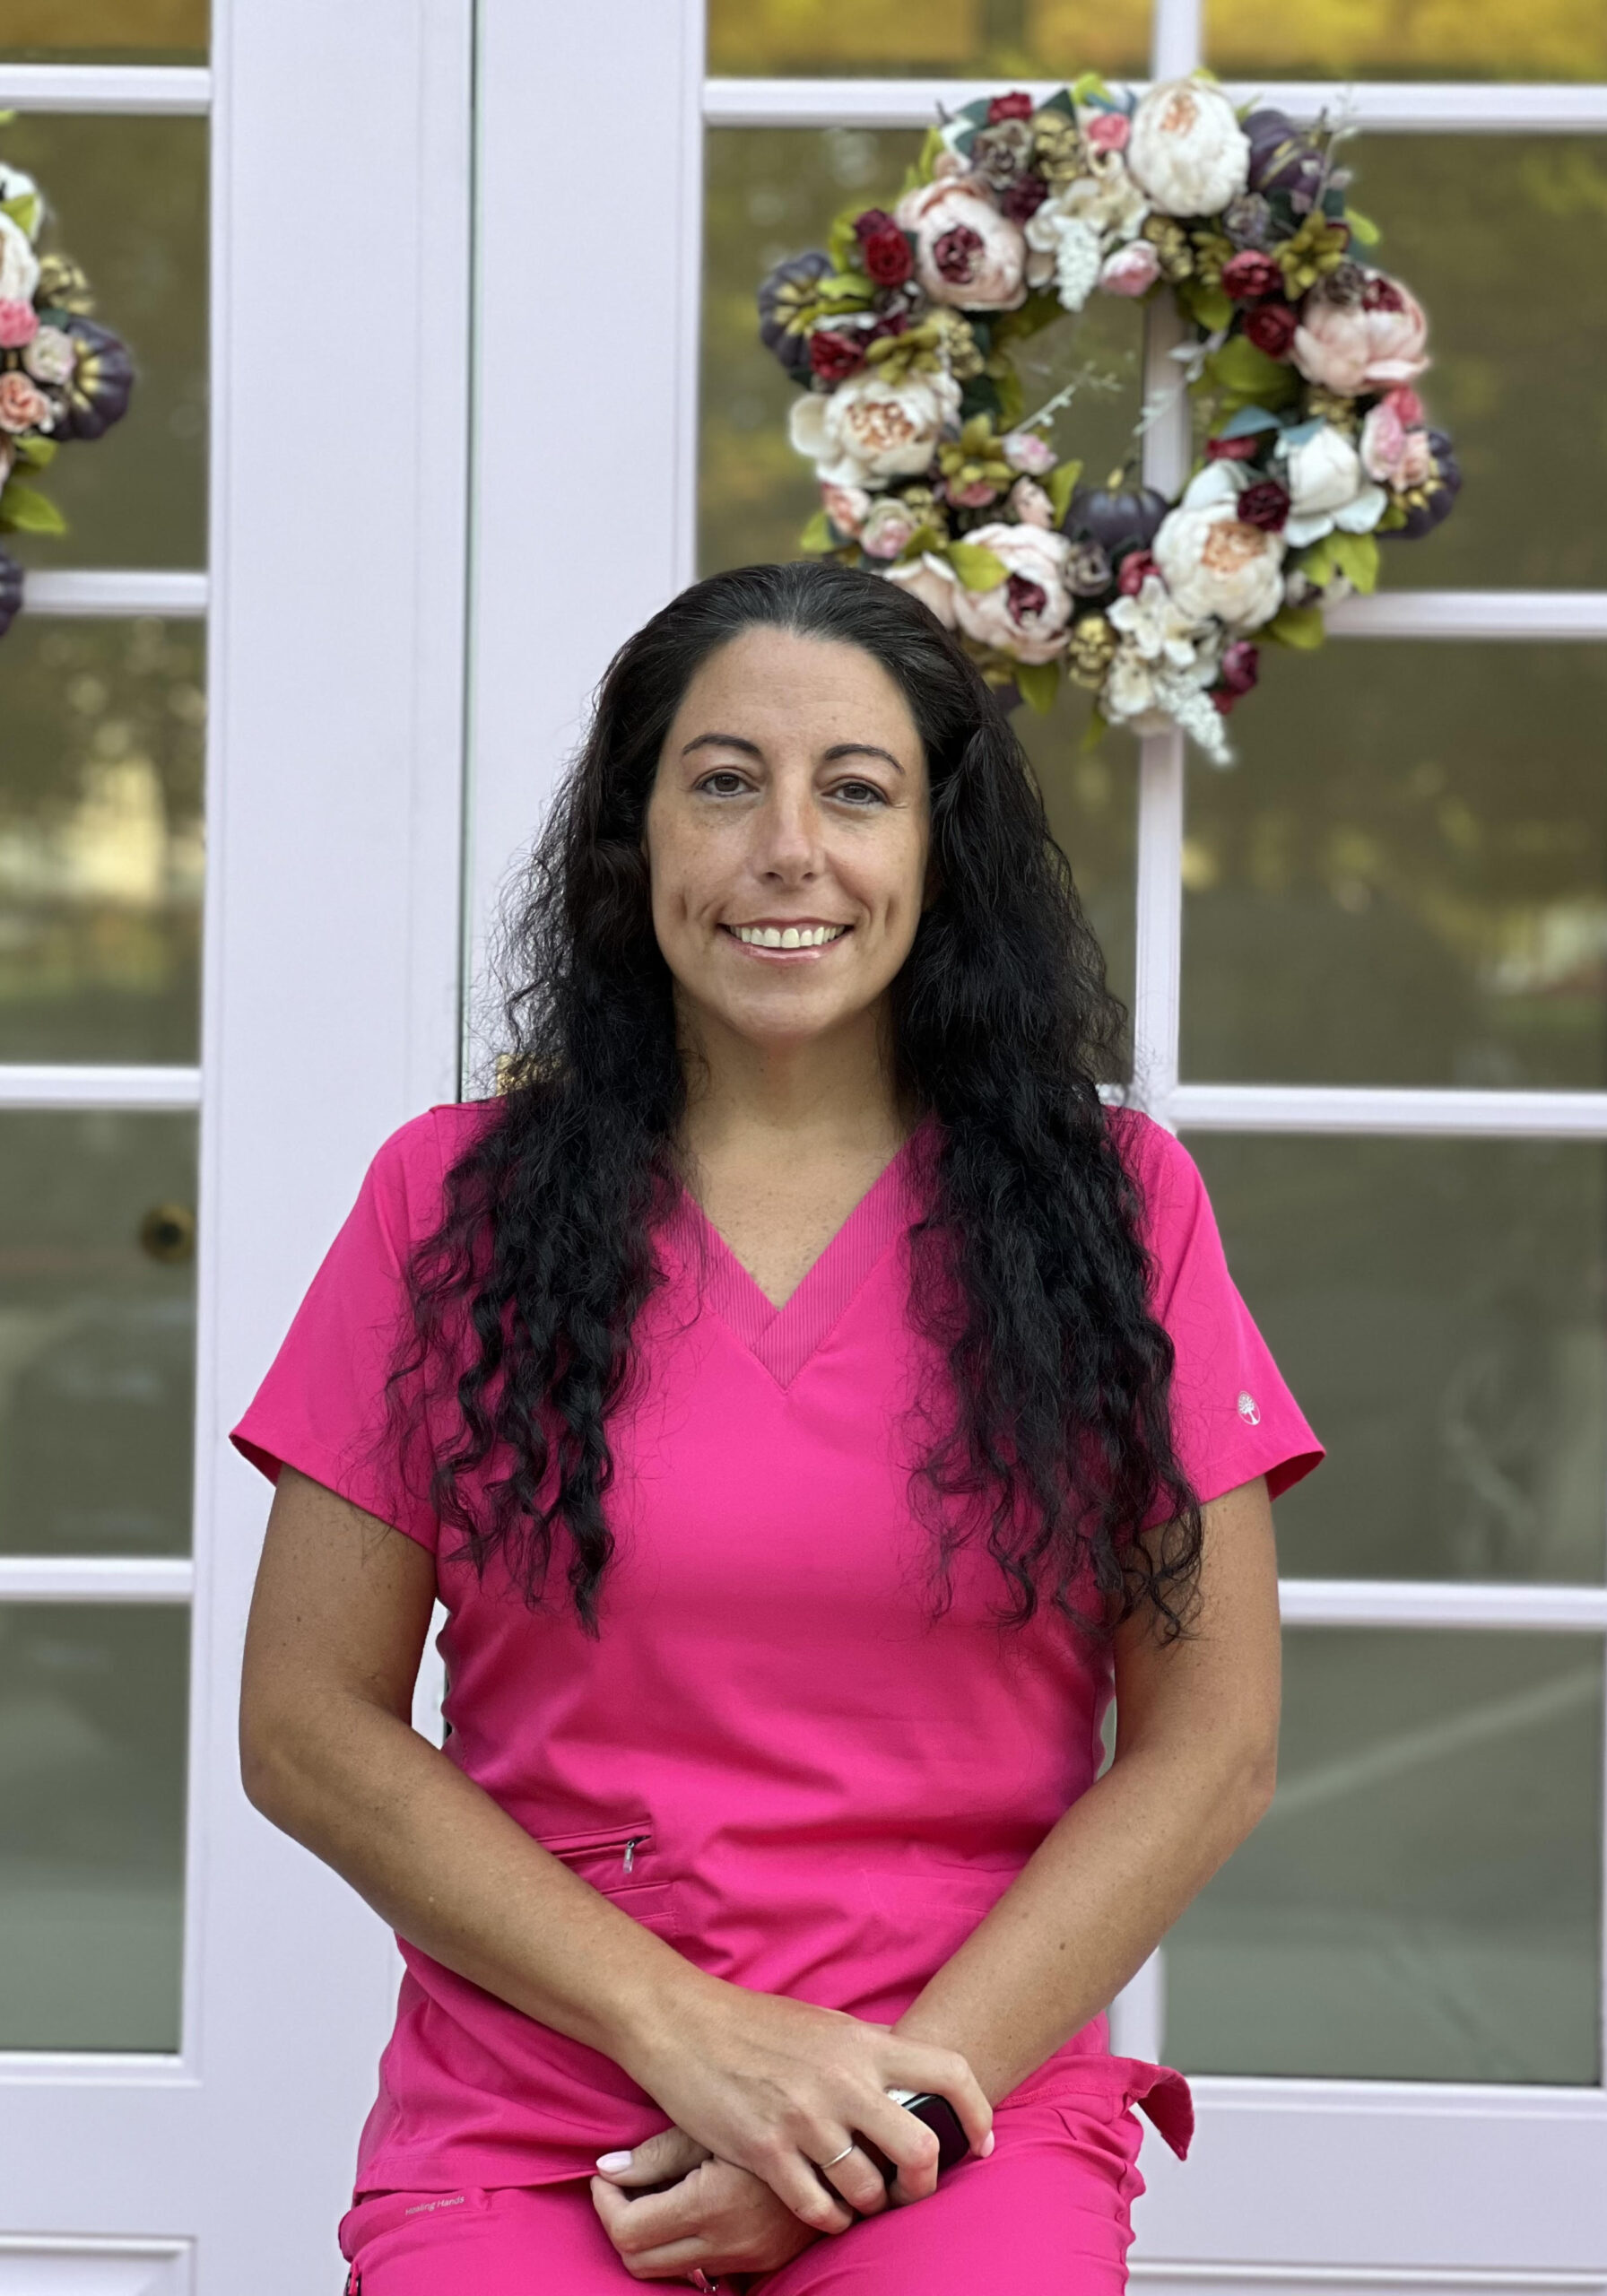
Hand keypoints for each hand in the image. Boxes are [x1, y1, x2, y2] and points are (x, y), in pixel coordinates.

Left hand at [592, 2124, 827, 2280]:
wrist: (851, 2140)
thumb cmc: (775, 2115)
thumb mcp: (712, 2124)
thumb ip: (655, 2154)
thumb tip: (606, 2170)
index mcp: (711, 2206)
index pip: (627, 2232)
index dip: (604, 2205)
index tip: (607, 2176)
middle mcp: (727, 2243)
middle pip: (640, 2263)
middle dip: (621, 2225)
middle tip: (622, 2187)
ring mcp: (747, 2258)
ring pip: (670, 2271)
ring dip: (652, 2237)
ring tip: (659, 2190)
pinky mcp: (763, 2261)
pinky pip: (705, 2268)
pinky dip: (685, 2245)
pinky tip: (692, 2204)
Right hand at [611, 1972, 992, 2232]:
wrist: (682, 2022)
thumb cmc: (754, 2023)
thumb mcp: (824, 2023)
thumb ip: (867, 2053)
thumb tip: (909, 2081)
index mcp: (863, 2042)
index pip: (949, 2072)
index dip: (978, 2114)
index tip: (980, 2143)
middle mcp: (843, 2081)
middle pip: (921, 2148)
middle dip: (924, 2182)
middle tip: (909, 2189)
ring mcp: (805, 2118)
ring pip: (870, 2189)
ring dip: (870, 2205)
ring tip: (859, 2200)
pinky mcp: (765, 2151)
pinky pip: (819, 2209)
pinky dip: (829, 2219)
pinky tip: (823, 2210)